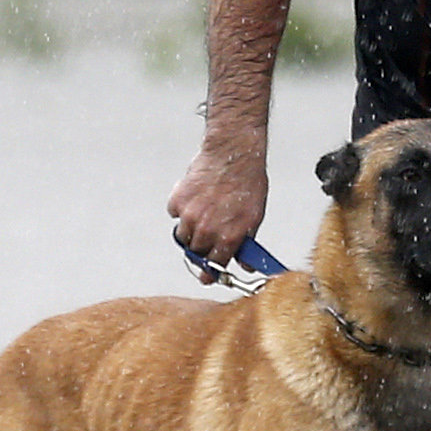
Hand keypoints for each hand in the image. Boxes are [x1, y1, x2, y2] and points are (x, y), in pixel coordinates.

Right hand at [167, 139, 267, 267]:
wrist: (233, 153)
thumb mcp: (255, 217)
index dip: (210, 273)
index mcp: (228, 237)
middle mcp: (207, 230)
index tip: (207, 276)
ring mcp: (190, 216)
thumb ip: (246, 242)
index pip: (214, 266)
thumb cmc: (248, 183)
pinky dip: (182, 210)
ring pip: (182, 237)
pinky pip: (175, 214)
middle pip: (195, 254)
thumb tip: (245, 263)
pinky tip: (195, 199)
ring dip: (190, 232)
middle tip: (205, 241)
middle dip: (201, 251)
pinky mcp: (178, 200)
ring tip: (202, 216)